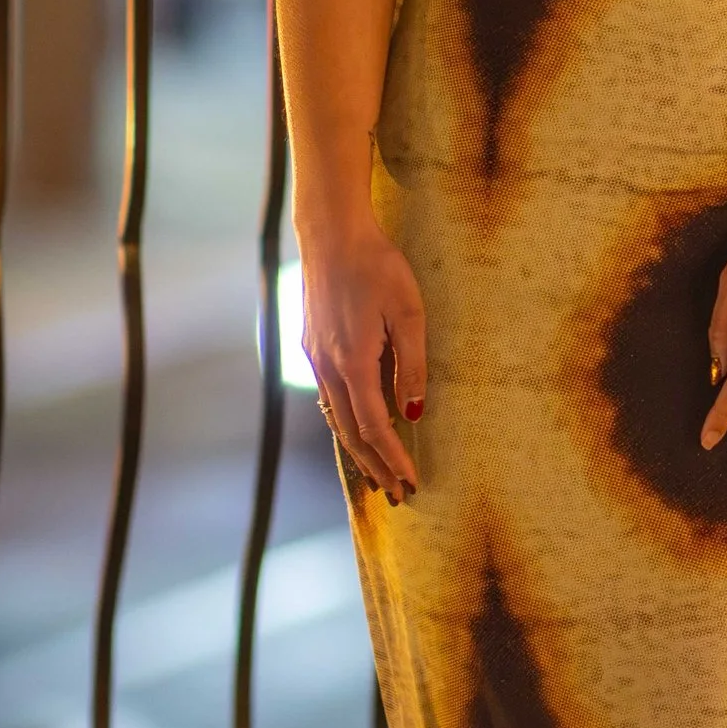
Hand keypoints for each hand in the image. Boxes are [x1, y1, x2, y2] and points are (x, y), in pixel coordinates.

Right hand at [299, 225, 427, 505]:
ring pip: (336, 417)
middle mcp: (328, 367)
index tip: (411, 481)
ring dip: (357, 449)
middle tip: (396, 493)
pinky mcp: (311, 345)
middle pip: (351, 432)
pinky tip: (354, 428)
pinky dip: (343, 422)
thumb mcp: (408, 313)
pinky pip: (328, 397)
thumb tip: (415, 411)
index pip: (376, 427)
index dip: (393, 458)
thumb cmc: (377, 266)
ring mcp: (314, 357)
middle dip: (375, 466)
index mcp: (353, 363)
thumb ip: (412, 365)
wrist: (332, 233)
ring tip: (376, 473)